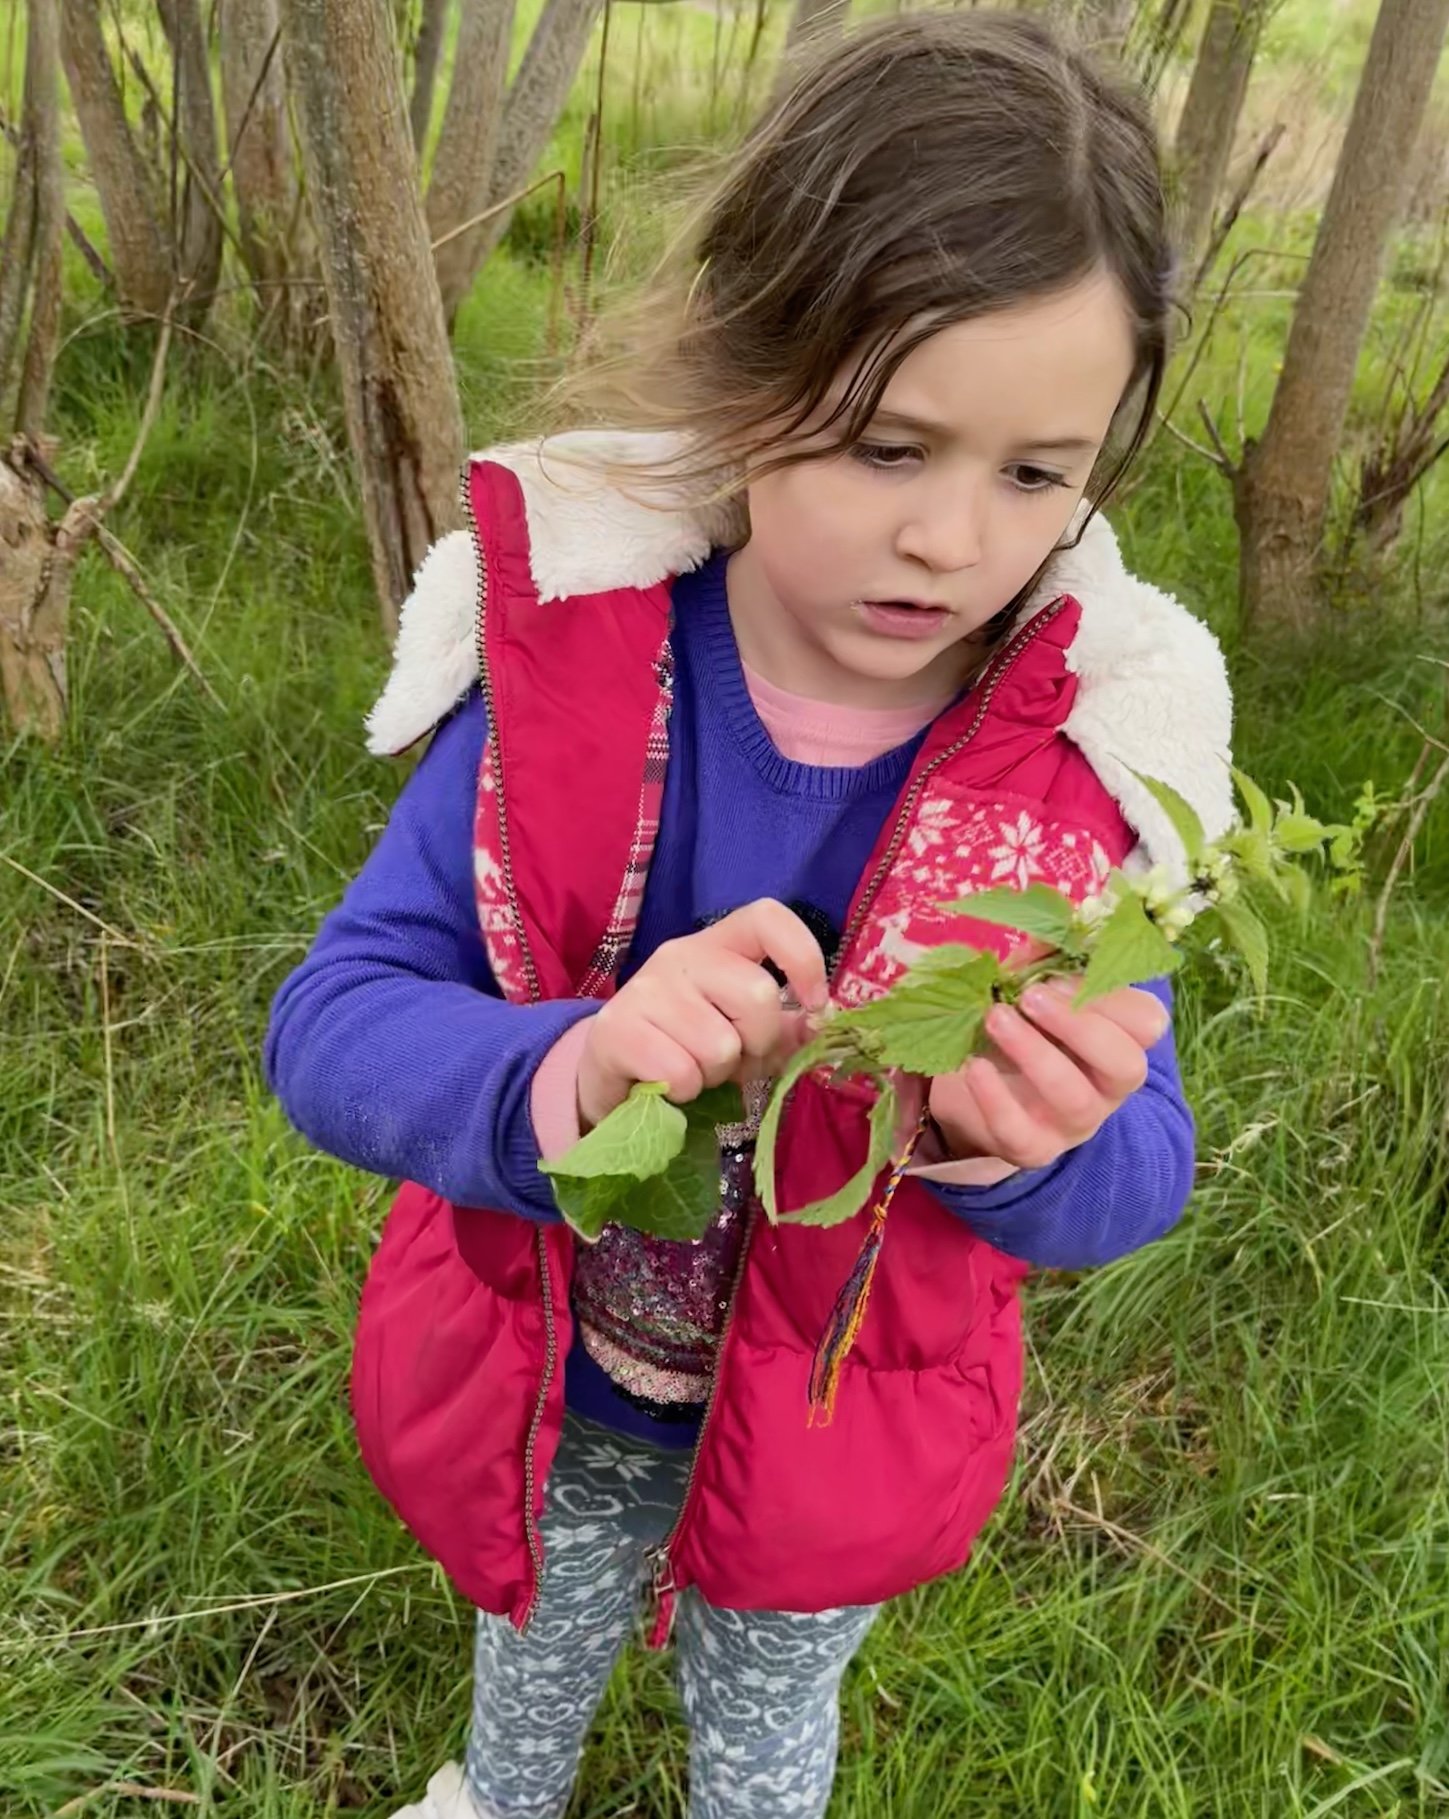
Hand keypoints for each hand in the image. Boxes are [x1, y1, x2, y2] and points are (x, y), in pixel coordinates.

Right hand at [577, 899, 828, 1129]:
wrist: (610, 1073)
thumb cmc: (687, 1046)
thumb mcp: (742, 1031)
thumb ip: (784, 1026)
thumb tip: (823, 1023)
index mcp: (717, 945)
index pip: (766, 918)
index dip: (802, 957)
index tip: (812, 1004)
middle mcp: (679, 955)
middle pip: (757, 995)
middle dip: (757, 1043)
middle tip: (731, 1058)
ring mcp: (645, 989)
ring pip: (720, 1045)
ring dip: (715, 1075)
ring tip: (692, 1070)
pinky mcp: (616, 1028)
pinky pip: (680, 1073)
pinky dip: (684, 1091)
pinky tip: (667, 1085)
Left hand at [926, 978, 1169, 1172]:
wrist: (980, 1089)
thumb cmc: (1022, 1029)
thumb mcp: (1033, 989)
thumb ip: (1044, 960)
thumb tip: (1048, 930)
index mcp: (1118, 1041)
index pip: (1148, 1024)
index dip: (1111, 998)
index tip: (1060, 977)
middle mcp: (1107, 1087)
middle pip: (1128, 1066)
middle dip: (1081, 1026)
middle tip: (1031, 997)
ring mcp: (1072, 1123)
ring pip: (1075, 1098)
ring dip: (1034, 1053)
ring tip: (995, 1018)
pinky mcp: (1031, 1148)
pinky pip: (1021, 1132)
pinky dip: (995, 1097)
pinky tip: (973, 1065)